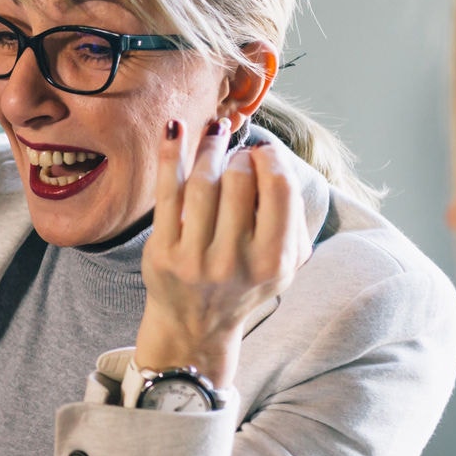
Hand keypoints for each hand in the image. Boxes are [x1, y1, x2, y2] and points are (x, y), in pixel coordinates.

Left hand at [137, 119, 309, 385]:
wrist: (195, 327)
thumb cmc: (244, 283)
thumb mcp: (285, 264)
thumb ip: (292, 217)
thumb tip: (274, 157)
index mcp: (274, 261)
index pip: (280, 188)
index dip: (271, 159)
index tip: (262, 154)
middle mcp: (235, 261)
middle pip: (239, 179)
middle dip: (239, 156)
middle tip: (237, 155)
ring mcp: (195, 258)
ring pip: (202, 181)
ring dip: (208, 147)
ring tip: (214, 133)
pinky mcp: (163, 252)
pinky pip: (166, 191)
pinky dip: (170, 154)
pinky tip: (175, 128)